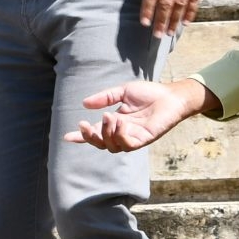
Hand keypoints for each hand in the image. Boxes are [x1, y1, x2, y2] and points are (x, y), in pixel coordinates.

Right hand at [64, 78, 211, 152]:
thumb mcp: (122, 91)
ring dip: (106, 133)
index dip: (81, 136)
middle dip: (89, 137)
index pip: (96, 132)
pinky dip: (120, 135)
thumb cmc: (150, 93)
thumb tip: (84, 103)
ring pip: (111, 146)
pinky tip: (120, 123)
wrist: (171, 95)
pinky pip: (127, 145)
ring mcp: (132, 138)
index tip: (67, 136)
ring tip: (109, 116)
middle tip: (84, 124)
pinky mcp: (144, 140)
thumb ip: (104, 98)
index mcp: (115, 122)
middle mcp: (122, 132)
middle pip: (100, 144)